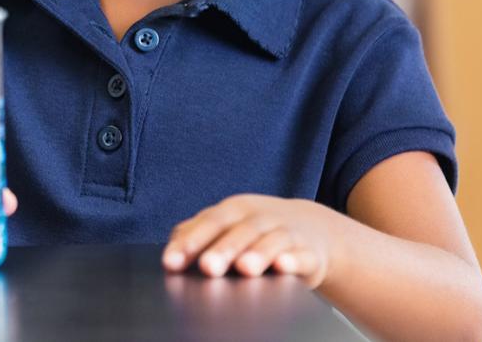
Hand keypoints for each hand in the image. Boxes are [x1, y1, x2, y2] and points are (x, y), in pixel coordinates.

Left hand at [162, 195, 344, 288]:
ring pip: (272, 241)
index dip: (189, 243)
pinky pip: (303, 255)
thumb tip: (169, 255)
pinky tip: (283, 267)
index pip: (208, 224)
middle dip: (223, 249)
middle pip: (239, 231)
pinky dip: (294, 261)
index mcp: (233, 211)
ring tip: (244, 269)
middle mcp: (259, 218)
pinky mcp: (310, 253)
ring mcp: (287, 233)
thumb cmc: (256, 230)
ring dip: (258, 253)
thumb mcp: (228, 226)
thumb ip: (197, 236)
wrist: (312, 228)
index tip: (171, 263)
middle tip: (207, 267)